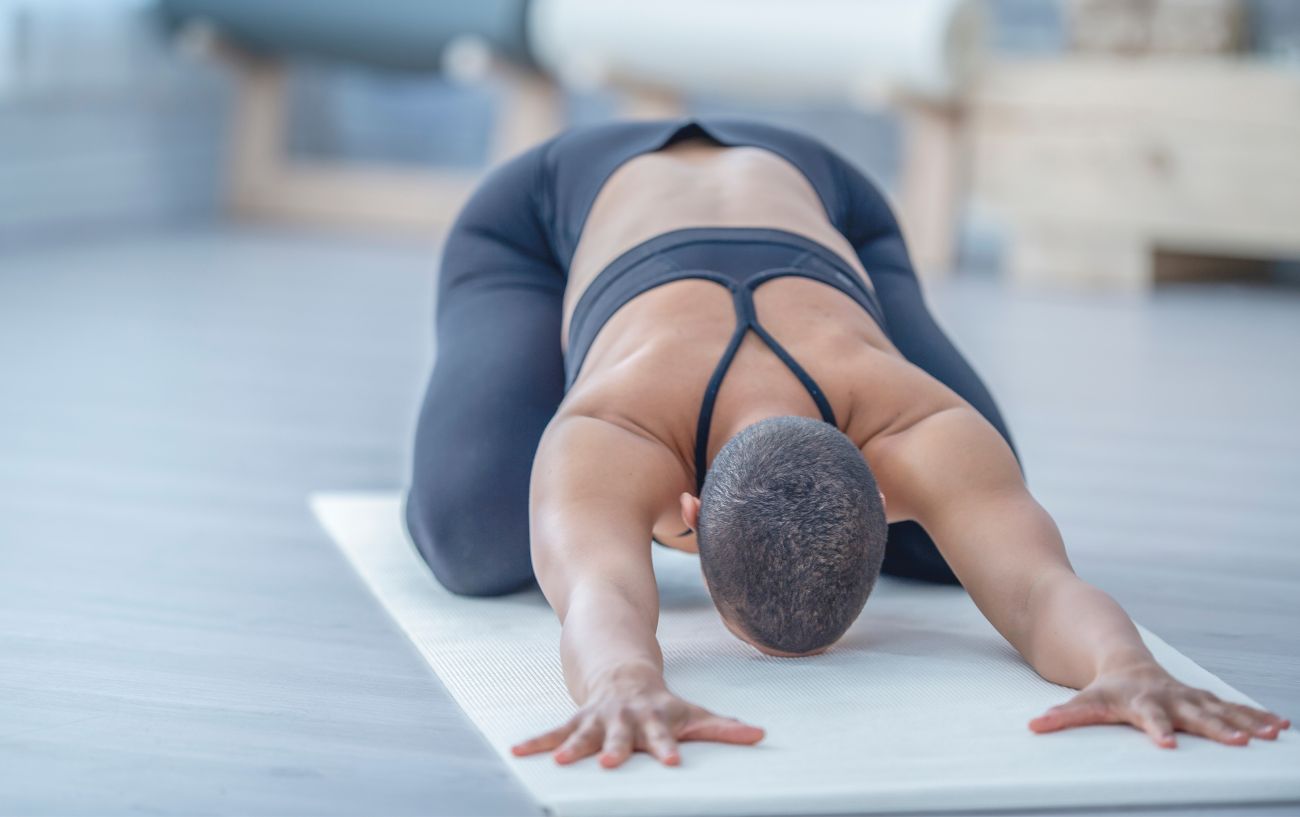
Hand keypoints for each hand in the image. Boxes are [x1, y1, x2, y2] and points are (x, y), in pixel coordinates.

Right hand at [511, 673, 764, 767]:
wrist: (623, 670)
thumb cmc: (663, 704)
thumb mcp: (692, 714)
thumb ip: (723, 728)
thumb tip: (761, 735)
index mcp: (654, 719)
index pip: (663, 736)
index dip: (667, 747)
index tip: (672, 762)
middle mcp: (624, 719)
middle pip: (620, 736)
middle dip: (614, 748)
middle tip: (609, 763)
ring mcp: (597, 719)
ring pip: (583, 734)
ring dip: (570, 747)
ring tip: (558, 763)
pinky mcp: (576, 720)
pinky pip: (554, 733)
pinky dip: (536, 743)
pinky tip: (517, 754)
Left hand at [1029, 662, 1290, 747]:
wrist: (1122, 660)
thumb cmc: (1103, 689)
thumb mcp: (1083, 701)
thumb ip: (1062, 715)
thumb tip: (1033, 727)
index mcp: (1141, 701)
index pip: (1149, 717)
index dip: (1158, 728)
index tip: (1168, 743)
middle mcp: (1170, 697)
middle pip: (1195, 714)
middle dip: (1217, 727)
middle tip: (1240, 742)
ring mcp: (1189, 697)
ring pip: (1222, 709)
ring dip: (1247, 721)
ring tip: (1272, 734)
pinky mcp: (1203, 698)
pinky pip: (1233, 707)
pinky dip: (1256, 715)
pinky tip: (1281, 726)